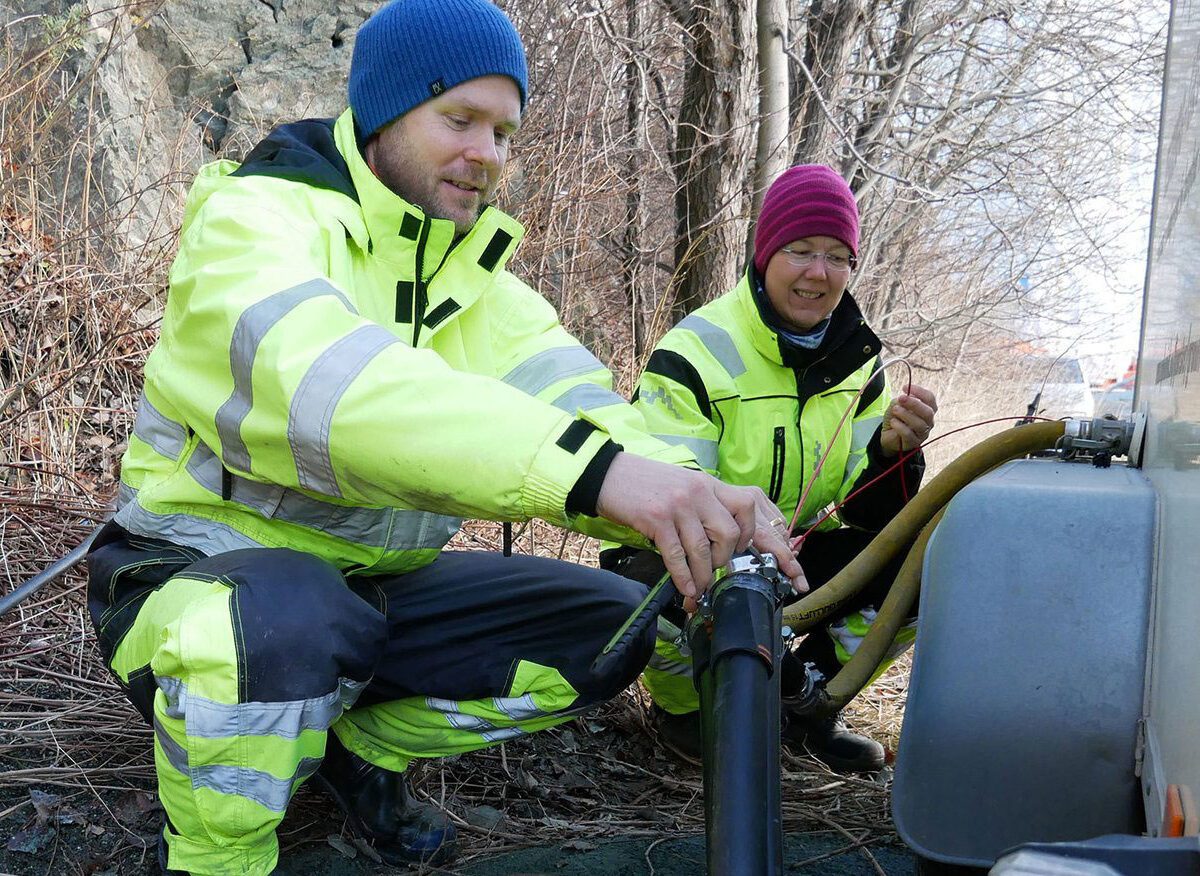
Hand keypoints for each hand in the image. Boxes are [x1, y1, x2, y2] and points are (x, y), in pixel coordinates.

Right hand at [595, 453, 805, 600]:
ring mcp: (678, 505)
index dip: (748, 533)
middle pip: (729, 533)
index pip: (747, 505)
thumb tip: (717, 538)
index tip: (739, 550)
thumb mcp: (682, 484)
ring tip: (699, 588)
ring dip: (703, 575)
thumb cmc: (645, 483)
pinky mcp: (656, 519)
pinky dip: (683, 576)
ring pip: (702, 549)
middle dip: (724, 559)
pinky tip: (685, 587)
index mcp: (707, 484)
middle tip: (713, 568)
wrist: (607, 473)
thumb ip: (703, 503)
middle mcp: (698, 492)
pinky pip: (676, 555)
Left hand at [880, 384, 937, 456]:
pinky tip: (893, 422)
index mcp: (927, 409)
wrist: (889, 436)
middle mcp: (928, 421)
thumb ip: (901, 401)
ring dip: (906, 414)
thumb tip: (904, 398)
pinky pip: (909, 434)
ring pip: (919, 424)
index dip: (920, 391)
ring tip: (895, 410)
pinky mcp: (914, 443)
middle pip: (928, 412)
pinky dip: (900, 426)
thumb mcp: (897, 405)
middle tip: (901, 398)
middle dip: (914, 403)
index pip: (930, 398)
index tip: (904, 387)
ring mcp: (923, 433)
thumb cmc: (896, 418)